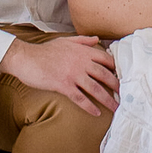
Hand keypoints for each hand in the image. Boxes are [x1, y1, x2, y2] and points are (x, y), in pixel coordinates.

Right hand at [0, 34, 117, 116]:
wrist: (27, 58)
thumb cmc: (45, 50)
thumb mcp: (65, 41)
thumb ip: (83, 40)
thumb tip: (97, 39)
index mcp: (83, 51)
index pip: (105, 59)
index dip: (115, 68)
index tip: (122, 76)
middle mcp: (81, 63)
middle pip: (104, 75)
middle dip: (116, 85)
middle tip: (124, 94)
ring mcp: (73, 75)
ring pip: (95, 89)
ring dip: (107, 99)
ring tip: (115, 107)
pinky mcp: (64, 86)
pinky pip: (80, 98)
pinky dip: (90, 107)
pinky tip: (96, 113)